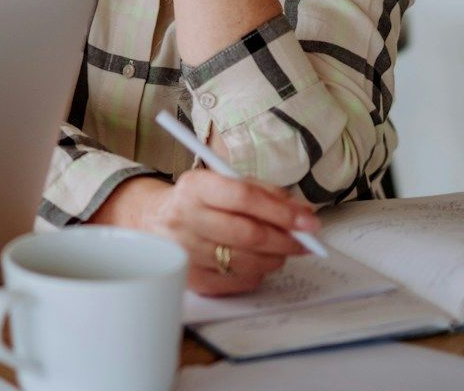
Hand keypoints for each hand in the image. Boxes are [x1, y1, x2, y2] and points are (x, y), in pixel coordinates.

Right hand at [106, 168, 318, 295]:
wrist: (156, 222)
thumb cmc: (202, 201)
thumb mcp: (226, 182)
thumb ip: (266, 193)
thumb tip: (304, 213)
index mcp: (195, 187)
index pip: (243, 197)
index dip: (280, 210)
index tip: (308, 220)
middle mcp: (185, 219)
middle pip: (247, 234)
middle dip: (285, 239)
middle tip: (304, 241)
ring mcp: (186, 253)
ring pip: (248, 262)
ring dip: (275, 258)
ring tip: (280, 249)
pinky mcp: (193, 280)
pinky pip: (239, 281)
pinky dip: (258, 273)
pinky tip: (256, 261)